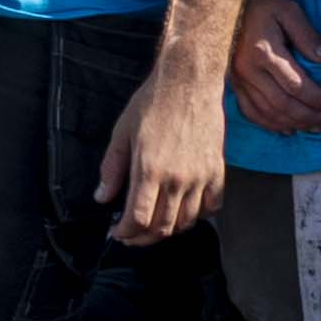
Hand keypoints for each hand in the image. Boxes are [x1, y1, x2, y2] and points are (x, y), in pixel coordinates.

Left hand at [100, 65, 225, 246]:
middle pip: (162, 227)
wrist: (189, 82)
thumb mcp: (122, 133)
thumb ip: (112, 168)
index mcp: (149, 170)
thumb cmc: (152, 103)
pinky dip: (198, 216)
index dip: (125, 233)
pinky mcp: (217, 171)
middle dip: (143, 238)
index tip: (117, 232)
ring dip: (169, 230)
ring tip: (155, 225)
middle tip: (132, 235)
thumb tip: (102, 197)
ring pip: (186, 222)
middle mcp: (177, 179)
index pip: (138, 219)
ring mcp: (200, 177)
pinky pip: (211, 207)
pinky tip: (184, 210)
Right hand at [225, 0, 320, 136]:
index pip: (296, 85)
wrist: (228, 2)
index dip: (317, 99)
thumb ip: (307, 36)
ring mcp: (238, 79)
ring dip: (293, 124)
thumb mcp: (289, 10)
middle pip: (282, 104)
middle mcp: (249, 70)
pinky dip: (269, 125)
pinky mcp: (234, 84)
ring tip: (315, 128)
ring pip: (267, 112)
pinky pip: (250, 111)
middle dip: (309, 117)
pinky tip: (286, 129)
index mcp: (264, 52)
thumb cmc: (263, 4)